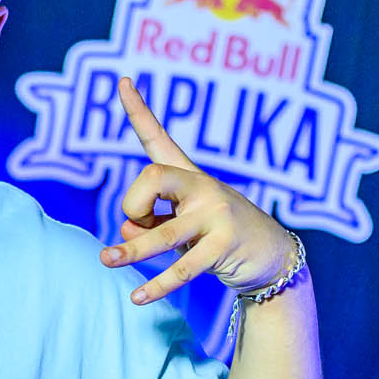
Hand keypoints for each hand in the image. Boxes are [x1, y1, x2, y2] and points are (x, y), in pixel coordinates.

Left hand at [101, 77, 295, 304]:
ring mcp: (216, 214)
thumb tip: (125, 233)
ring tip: (107, 259)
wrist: (271, 258)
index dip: (138, 109)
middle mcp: (202, 187)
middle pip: (150, 178)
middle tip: (138, 225)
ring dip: (131, 249)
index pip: (157, 138)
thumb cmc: (216, 239)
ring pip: (161, 232)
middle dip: (132, 204)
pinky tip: (137, 298)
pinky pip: (182, 268)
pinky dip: (157, 285)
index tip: (121, 79)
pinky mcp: (224, 244)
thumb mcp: (180, 228)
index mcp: (188, 176)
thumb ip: (148, 224)